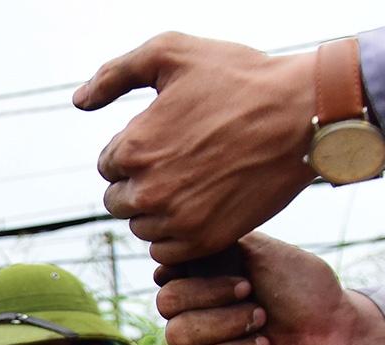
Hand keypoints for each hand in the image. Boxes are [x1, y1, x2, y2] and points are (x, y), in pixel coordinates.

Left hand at [75, 34, 315, 263]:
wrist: (305, 113)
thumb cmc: (241, 77)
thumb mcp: (172, 53)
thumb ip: (115, 73)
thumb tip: (79, 100)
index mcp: (133, 148)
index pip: (108, 165)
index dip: (135, 150)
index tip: (169, 137)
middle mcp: (148, 190)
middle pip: (119, 199)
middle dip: (140, 181)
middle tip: (181, 160)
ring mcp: (177, 220)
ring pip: (141, 226)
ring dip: (157, 209)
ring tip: (194, 180)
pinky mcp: (205, 241)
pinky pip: (166, 251)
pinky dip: (176, 234)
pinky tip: (200, 206)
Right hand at [156, 233, 384, 344]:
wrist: (343, 337)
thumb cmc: (308, 295)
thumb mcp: (267, 255)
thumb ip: (222, 246)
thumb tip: (172, 253)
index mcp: (200, 302)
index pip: (168, 300)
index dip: (204, 294)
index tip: (247, 287)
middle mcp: (197, 337)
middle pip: (175, 335)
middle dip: (225, 324)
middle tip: (263, 317)